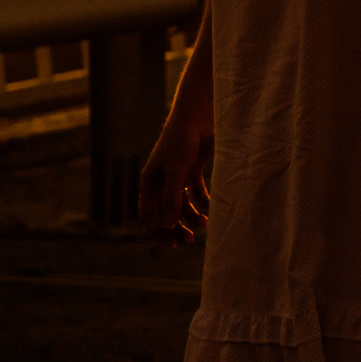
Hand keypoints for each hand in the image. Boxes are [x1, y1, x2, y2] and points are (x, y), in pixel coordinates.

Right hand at [140, 107, 213, 248]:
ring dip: (191, 216)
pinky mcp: (193, 169)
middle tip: (189, 241)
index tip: (172, 244)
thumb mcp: (176, 173)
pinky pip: (195, 192)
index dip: (158, 231)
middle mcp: (161, 181)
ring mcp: (177, 176)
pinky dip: (203, 202)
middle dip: (175, 227)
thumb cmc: (182, 142)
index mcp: (149, 183)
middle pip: (165, 212)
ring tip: (204, 225)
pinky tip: (212, 210)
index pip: (148, 215)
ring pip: (181, 204)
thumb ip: (172, 200)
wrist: (198, 117)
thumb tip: (168, 226)